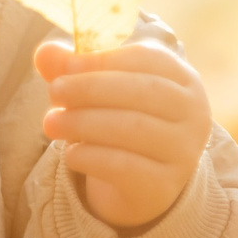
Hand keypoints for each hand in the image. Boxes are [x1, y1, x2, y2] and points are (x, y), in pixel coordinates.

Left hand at [36, 16, 212, 230]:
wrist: (139, 185)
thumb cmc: (120, 123)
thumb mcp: (98, 93)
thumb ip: (74, 69)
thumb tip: (45, 52)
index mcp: (182, 79)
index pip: (148, 59)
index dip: (105, 59)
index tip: (66, 66)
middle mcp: (193, 113)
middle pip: (143, 91)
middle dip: (91, 88)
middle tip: (54, 91)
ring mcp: (183, 151)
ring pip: (132, 128)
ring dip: (84, 122)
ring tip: (50, 122)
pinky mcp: (165, 184)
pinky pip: (125, 166)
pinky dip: (92, 156)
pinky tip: (69, 153)